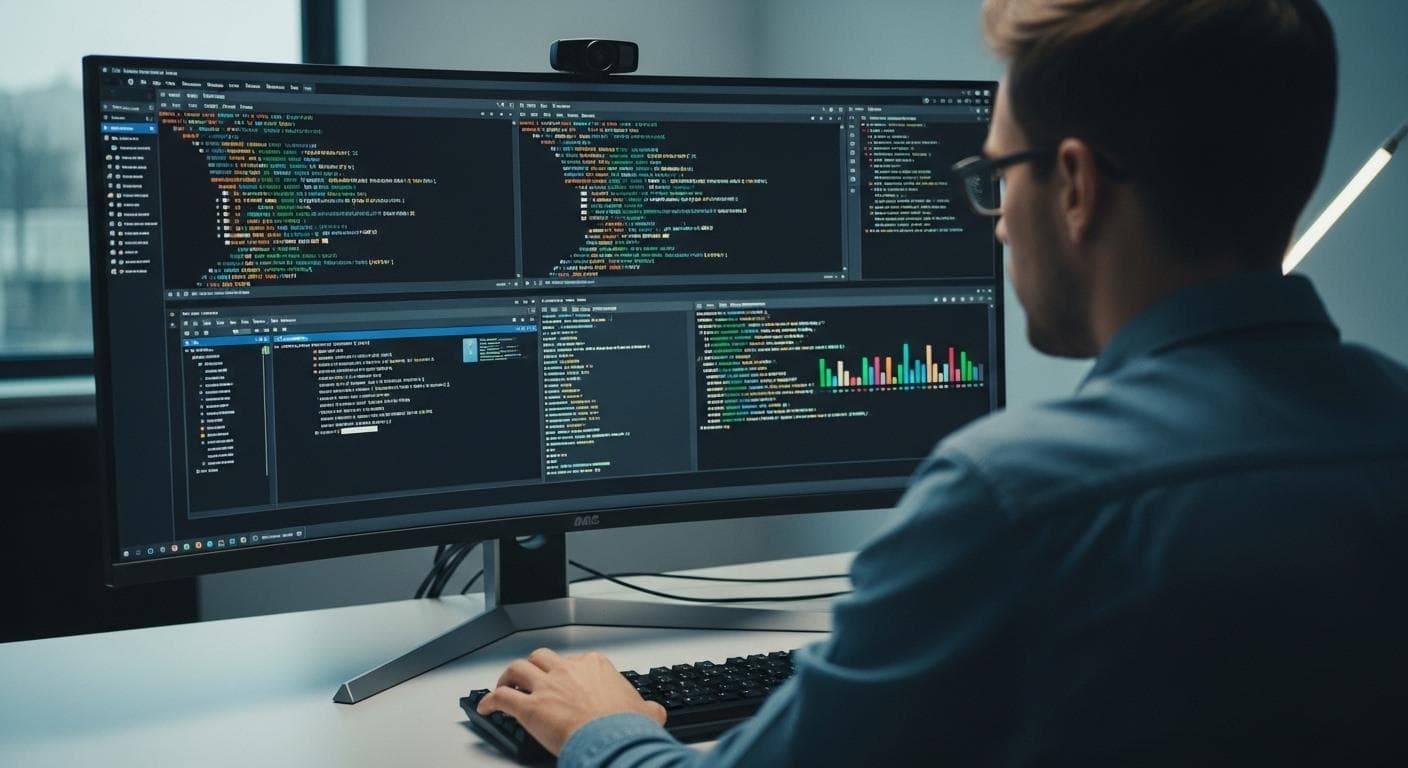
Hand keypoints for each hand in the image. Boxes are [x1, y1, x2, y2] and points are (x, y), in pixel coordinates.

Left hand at [477, 647, 667, 755]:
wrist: (613, 740)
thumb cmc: (625, 727)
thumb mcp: (647, 712)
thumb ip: (647, 708)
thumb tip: (654, 712)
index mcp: (594, 666)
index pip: (575, 660)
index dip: (566, 670)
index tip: (564, 680)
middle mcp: (568, 670)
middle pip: (541, 657)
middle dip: (533, 666)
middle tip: (529, 677)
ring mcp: (547, 687)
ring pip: (517, 670)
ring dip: (507, 676)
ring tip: (503, 684)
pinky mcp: (530, 708)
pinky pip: (501, 698)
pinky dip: (489, 700)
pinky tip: (485, 707)